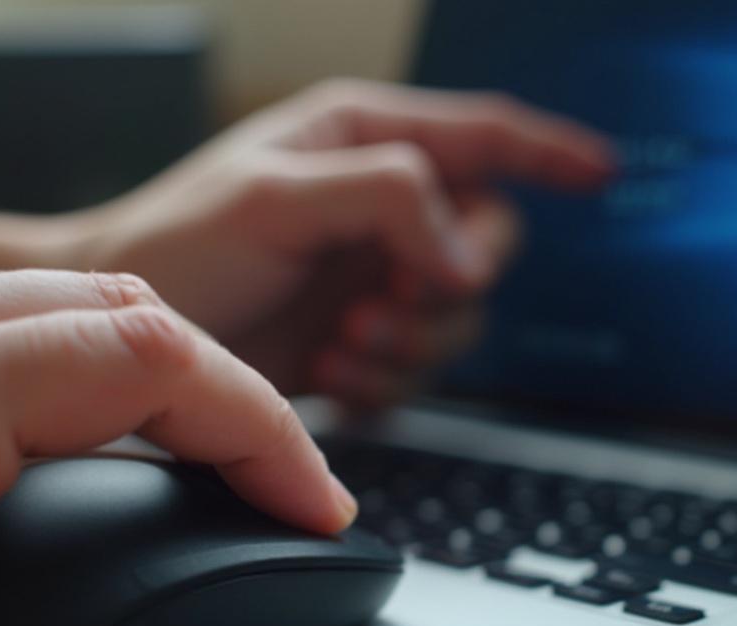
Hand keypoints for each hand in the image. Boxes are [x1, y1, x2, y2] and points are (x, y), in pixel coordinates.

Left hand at [0, 258, 354, 625]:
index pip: (155, 361)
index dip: (264, 430)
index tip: (312, 503)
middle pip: (123, 310)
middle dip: (229, 393)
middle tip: (280, 480)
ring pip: (53, 297)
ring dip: (154, 367)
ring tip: (204, 449)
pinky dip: (65, 356)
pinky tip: (78, 418)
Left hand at [72, 79, 613, 409]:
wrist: (132, 336)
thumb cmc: (178, 244)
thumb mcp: (274, 198)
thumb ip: (384, 198)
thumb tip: (463, 250)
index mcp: (363, 143)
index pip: (484, 135)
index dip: (550, 153)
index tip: (604, 173)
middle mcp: (381, 206)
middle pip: (485, 241)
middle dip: (446, 283)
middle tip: (384, 299)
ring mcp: (375, 274)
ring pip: (459, 315)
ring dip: (410, 342)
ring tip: (343, 341)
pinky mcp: (363, 337)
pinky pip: (421, 366)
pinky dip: (387, 379)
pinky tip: (332, 369)